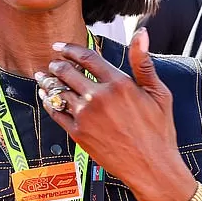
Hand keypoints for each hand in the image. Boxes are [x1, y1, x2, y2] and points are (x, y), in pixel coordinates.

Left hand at [38, 28, 194, 200]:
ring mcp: (86, 116)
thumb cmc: (159, 131)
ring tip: (42, 78)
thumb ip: (143, 63)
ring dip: (48, 82)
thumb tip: (141, 33)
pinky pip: (56, 113)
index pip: (87, 58)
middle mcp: (99, 97)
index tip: (60, 47)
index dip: (70, 49)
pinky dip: (49, 103)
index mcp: (119, 83)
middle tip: (52, 63)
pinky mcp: (79, 134)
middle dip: (56, 65)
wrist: (152, 167)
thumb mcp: (158, 93)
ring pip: (58, 92)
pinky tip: (47, 99)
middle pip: (68, 72)